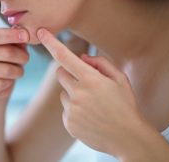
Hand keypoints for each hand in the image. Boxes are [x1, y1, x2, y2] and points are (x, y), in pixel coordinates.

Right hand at [0, 27, 29, 100]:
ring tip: (18, 71)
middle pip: (6, 52)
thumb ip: (18, 40)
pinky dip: (9, 83)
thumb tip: (24, 34)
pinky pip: (0, 84)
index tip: (26, 37)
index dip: (12, 35)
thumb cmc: (7, 61)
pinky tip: (7, 81)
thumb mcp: (14, 48)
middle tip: (26, 59)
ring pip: (6, 70)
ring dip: (18, 72)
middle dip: (22, 56)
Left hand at [37, 28, 146, 156]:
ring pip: (63, 93)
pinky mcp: (68, 123)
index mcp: (91, 79)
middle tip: (85, 82)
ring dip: (73, 94)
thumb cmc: (125, 104)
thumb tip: (81, 58)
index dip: (51, 42)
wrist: (128, 138)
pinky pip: (65, 110)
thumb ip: (100, 63)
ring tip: (92, 105)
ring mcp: (72, 110)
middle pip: (60, 74)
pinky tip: (90, 116)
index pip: (64, 56)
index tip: (40, 31)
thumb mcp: (120, 79)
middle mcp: (78, 94)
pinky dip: (74, 110)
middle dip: (69, 73)